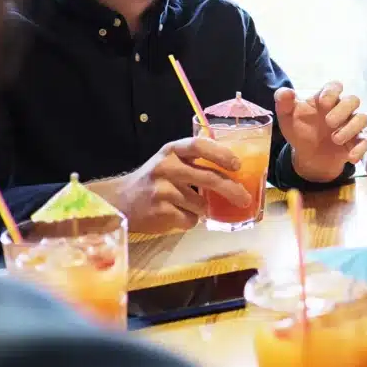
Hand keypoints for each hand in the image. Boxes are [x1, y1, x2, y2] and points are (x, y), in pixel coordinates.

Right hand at [87, 138, 250, 232]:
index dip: (221, 154)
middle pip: (208, 178)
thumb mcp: (172, 160)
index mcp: (172, 151)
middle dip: (232, 190)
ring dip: (204, 208)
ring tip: (189, 205)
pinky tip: (177, 214)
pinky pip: (190, 220)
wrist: (121, 201)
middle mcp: (166, 167)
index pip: (199, 145)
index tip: (237, 165)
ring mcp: (162, 191)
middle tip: (245, 199)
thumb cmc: (156, 179)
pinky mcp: (160, 212)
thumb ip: (197, 159)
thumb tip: (239, 168)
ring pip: (202, 204)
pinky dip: (190, 220)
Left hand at [275, 82, 366, 182]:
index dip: (332, 92)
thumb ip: (284, 103)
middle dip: (343, 109)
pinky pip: (364, 141)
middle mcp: (341, 109)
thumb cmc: (299, 129)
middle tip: (329, 122)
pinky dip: (360, 149)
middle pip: (353, 100)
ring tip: (336, 139)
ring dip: (351, 128)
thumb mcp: (287, 117)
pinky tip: (350, 157)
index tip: (323, 102)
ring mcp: (350, 125)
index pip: (335, 86)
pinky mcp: (356, 141)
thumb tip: (285, 93)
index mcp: (326, 98)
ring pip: (362, 119)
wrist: (307, 154)